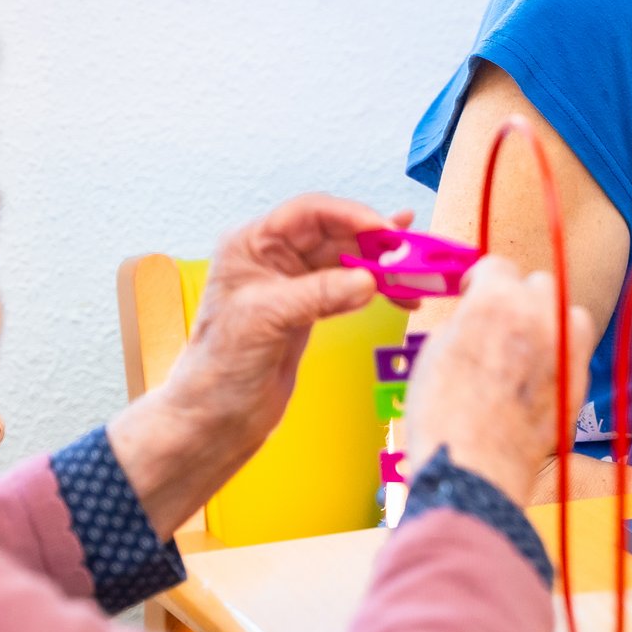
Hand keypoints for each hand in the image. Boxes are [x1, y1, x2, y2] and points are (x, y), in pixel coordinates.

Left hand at [112, 195, 396, 534]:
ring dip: (383, 267)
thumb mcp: (267, 321)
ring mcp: (292, 283)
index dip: (350, 215)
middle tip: (413, 254)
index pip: (309, 213)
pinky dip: (377, 290)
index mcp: (251, 245)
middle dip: (375, 242)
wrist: (215, 419)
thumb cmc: (220, 367)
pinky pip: (350, 287)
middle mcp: (272, 257)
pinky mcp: (308, 309)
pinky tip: (401, 296)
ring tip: (416, 276)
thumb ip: (318, 294)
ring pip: (348, 260)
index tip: (386, 231)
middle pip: (335, 233)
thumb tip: (369, 280)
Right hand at [405, 256, 596, 505]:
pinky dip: (563, 353)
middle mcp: (538, 314)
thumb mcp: (435, 350)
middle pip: (538, 284)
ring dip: (551, 319)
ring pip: (569, 311)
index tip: (474, 293)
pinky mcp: (580, 380)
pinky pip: (578, 350)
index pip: (497, 266)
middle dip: (519, 297)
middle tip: (501, 321)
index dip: (482, 280)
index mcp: (495, 299)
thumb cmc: (443, 414)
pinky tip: (540, 374)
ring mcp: (565, 347)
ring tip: (528, 343)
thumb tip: (477, 315)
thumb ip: (465, 320)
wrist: (474, 468)